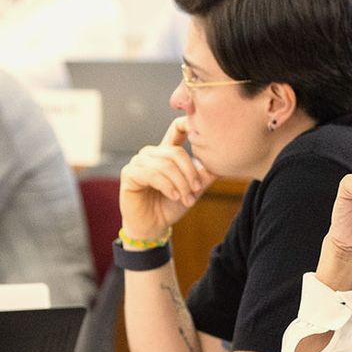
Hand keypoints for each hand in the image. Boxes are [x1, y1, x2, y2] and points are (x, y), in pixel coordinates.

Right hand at [118, 119, 214, 243]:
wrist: (152, 228)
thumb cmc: (169, 207)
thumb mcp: (192, 190)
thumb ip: (204, 175)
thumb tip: (222, 162)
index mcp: (166, 153)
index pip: (176, 129)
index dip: (187, 123)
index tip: (199, 127)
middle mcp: (151, 153)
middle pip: (176, 152)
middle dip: (190, 173)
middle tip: (196, 191)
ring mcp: (139, 162)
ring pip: (166, 164)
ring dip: (180, 183)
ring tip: (186, 198)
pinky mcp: (130, 173)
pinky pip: (152, 174)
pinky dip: (167, 186)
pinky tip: (173, 196)